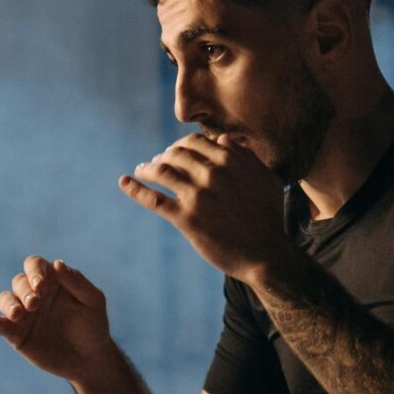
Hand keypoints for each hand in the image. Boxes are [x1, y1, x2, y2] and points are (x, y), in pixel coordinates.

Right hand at [0, 256, 120, 382]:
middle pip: (19, 281)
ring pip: (5, 299)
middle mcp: (34, 294)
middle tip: (35, 303)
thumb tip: (57, 263)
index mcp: (52, 280)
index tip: (40, 284)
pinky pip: (2, 326)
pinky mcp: (17, 335)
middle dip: (25, 290)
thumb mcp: (93, 301)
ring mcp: (24, 314)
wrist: (90, 358)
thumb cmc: (94, 324)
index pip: (35, 265)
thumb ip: (76, 282)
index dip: (34, 270)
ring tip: (18, 314)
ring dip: (9, 304)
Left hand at [120, 133, 292, 282]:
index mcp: (229, 159)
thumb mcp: (266, 178)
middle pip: (175, 154)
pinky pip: (153, 199)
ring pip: (162, 172)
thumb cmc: (269, 216)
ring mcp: (196, 195)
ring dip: (147, 168)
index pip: (194, 142)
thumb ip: (245, 156)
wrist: (266, 253)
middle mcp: (211, 172)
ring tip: (141, 170)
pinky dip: (135, 188)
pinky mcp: (186, 219)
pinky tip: (124, 182)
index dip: (180, 146)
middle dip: (163, 156)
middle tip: (157, 163)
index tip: (174, 153)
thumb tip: (223, 139)